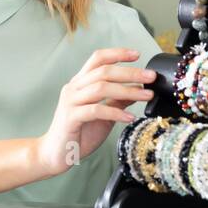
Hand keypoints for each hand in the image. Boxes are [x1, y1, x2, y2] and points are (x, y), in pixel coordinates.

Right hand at [35, 47, 153, 178]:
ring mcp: (70, 102)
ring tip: (146, 96)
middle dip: (130, 73)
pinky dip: (115, 113)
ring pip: (101, 88)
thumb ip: (117, 101)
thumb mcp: (104, 115)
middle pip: (103, 71)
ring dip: (127, 91)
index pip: (97, 59)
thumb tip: (138, 89)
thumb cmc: (79, 133)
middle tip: (151, 77)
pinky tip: (129, 117)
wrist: (57, 154)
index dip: (117, 54)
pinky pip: (96, 110)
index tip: (137, 54)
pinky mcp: (71, 118)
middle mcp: (74, 88)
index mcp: (80, 83)